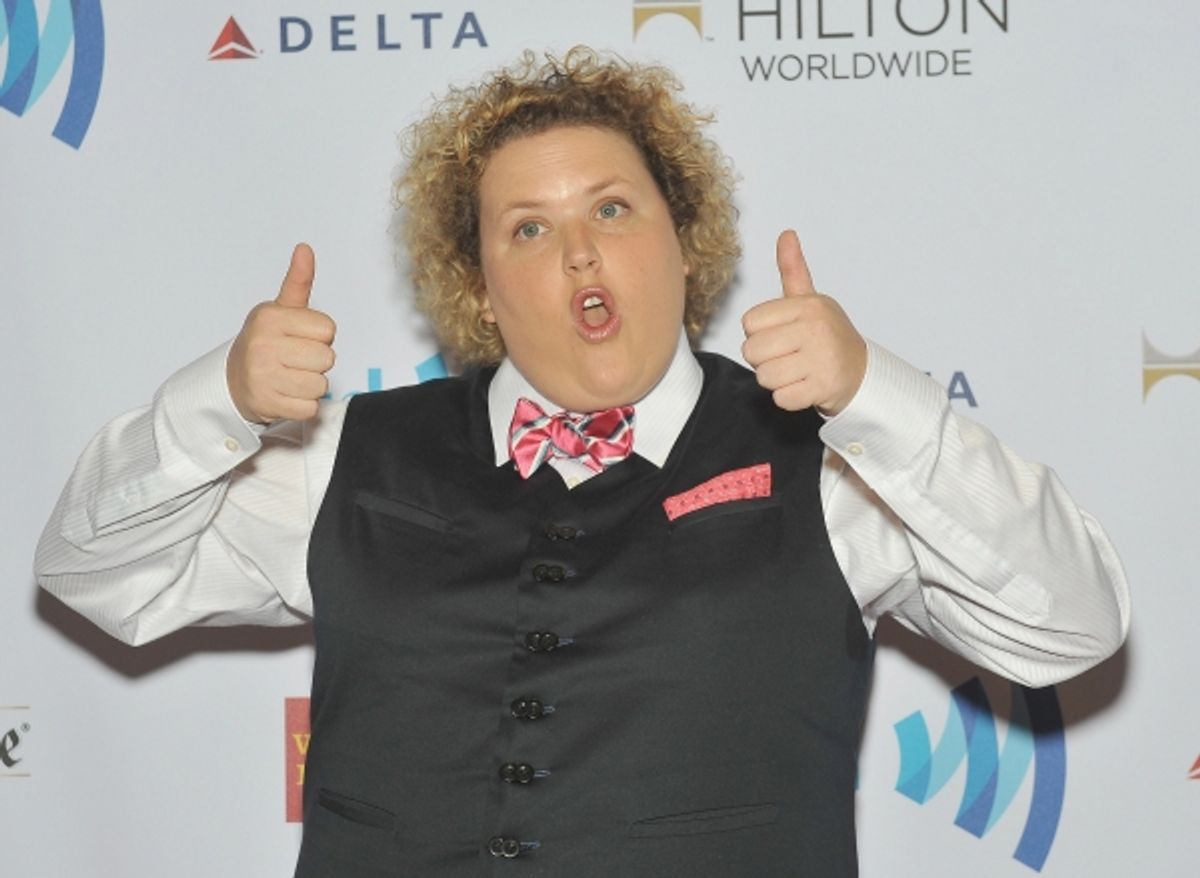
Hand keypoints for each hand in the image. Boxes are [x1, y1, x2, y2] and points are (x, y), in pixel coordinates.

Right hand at [227, 243, 336, 423]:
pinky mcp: (268, 404)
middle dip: (317, 362)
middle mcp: (264, 346)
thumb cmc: (264, 343)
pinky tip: (286, 394)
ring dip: (311, 385)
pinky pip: (310, 408)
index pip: (328, 329)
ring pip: (321, 385)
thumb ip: (298, 281)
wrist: (232, 382)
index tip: (300, 337)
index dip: (320, 335)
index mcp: (270, 318)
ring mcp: (264, 377)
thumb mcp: (279, 310)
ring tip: (290, 377)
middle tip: (295, 360)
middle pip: (327, 358)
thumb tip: (305, 248)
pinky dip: (303, 405)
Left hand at [741, 230, 865, 415]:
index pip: (749, 322)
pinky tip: (804, 387)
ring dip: (775, 380)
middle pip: (752, 351)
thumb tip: (786, 234)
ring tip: (796, 371)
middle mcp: (815, 329)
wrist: (862, 372)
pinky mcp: (824, 388)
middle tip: (787, 357)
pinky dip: (789, 398)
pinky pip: (781, 398)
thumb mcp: (810, 300)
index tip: (781, 335)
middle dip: (763, 360)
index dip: (759, 333)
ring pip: (764, 377)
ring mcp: (821, 359)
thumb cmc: (827, 336)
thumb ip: (793, 270)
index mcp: (807, 306)